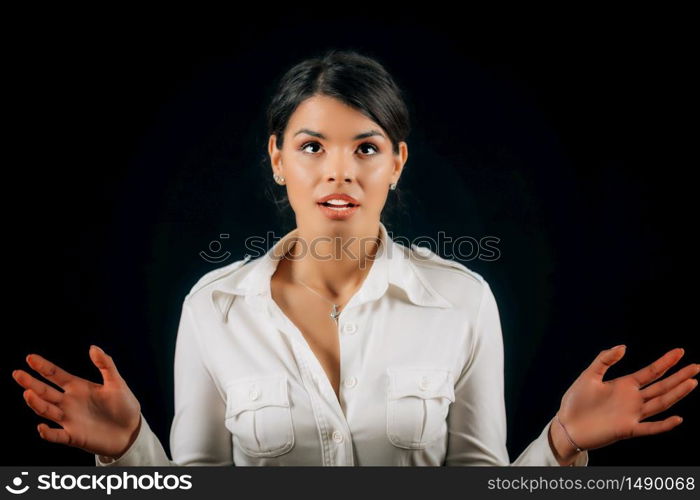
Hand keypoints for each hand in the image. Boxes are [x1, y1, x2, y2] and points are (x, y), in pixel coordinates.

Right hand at [12, 345, 141, 458]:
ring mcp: (69, 419)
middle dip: (31, 383)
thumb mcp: (117, 383)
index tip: (30, 358)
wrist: (131, 431)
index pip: (56, 375)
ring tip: (28, 393)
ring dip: (37, 403)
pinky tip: (41, 427)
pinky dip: (48, 433)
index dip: (43, 367)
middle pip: (46, 391)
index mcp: (78, 387)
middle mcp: (69, 402)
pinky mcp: (74, 436)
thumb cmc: (124, 406)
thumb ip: (105, 365)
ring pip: (47, 411)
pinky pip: (57, 436)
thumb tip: (93, 347)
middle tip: (17, 373)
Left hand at [555, 345, 698, 452]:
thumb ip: (604, 360)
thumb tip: (623, 346)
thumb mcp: (589, 375)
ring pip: (660, 403)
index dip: (665, 362)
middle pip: (661, 387)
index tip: (680, 351)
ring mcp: (632, 415)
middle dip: (678, 376)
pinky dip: (663, 425)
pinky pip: (649, 428)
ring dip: (676, 394)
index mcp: (624, 385)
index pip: (651, 372)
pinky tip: (677, 418)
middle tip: (696, 366)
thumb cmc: (576, 401)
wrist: (567, 424)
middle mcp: (632, 399)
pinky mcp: (627, 429)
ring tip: (692, 382)